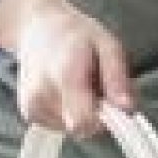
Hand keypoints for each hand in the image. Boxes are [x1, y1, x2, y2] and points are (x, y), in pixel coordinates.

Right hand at [2, 0, 135, 135]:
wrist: (38, 29)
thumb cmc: (77, 34)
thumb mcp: (108, 45)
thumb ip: (117, 77)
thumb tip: (128, 108)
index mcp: (63, 76)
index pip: (84, 122)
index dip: (106, 119)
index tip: (112, 102)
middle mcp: (41, 95)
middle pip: (82, 128)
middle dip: (97, 114)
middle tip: (97, 87)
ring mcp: (31, 106)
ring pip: (73, 129)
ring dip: (84, 112)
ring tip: (80, 85)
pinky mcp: (28, 113)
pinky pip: (61, 127)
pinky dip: (70, 114)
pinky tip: (68, 92)